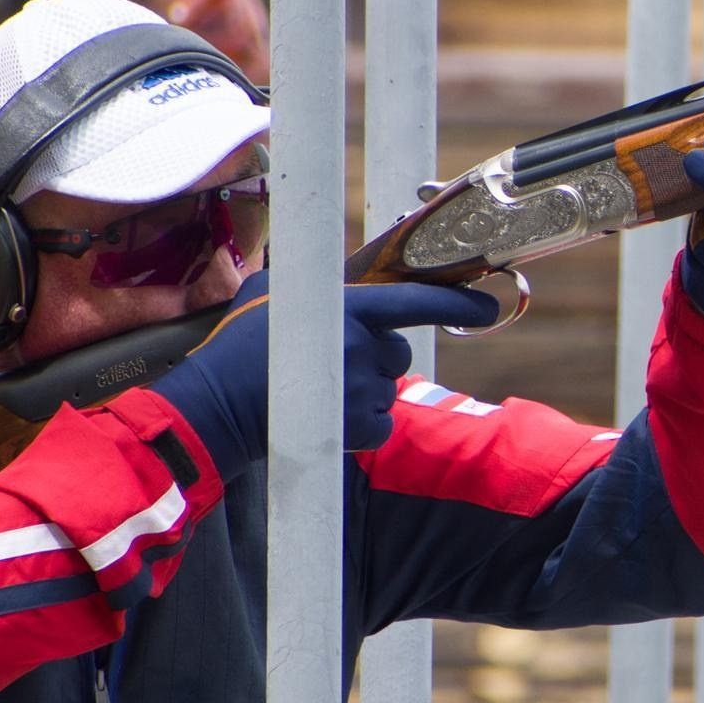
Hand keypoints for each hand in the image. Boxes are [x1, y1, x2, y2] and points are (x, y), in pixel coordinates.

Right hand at [150, 271, 499, 465]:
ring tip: (315, 392)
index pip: (415, 301)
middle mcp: (360, 345)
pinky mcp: (358, 429)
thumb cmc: (237, 347)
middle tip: (328, 367)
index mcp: (346, 308)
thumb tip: (336, 273)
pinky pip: (380, 426)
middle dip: (374, 361)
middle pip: (398, 355)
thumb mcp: (268, 291)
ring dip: (361, 395)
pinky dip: (359, 428)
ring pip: (387, 391)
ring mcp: (361, 389)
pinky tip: (323, 418)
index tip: (488, 305)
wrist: (215, 407)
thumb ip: (311, 280)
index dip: (456, 304)